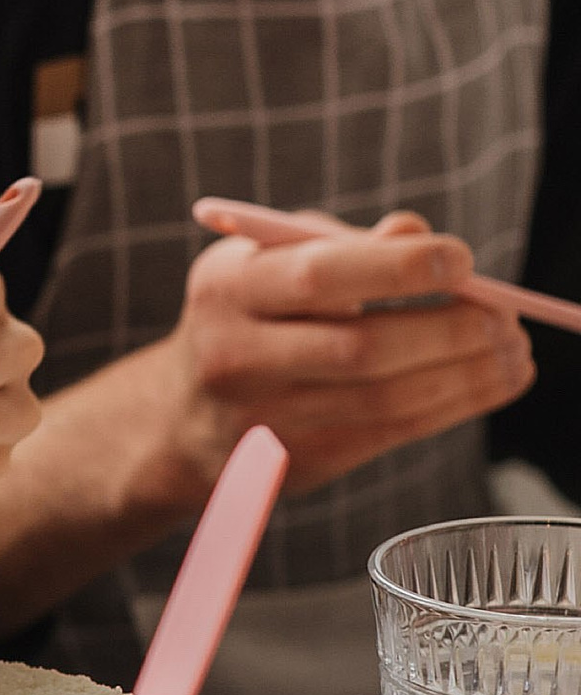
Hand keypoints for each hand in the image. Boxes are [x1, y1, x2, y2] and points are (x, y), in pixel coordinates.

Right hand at [153, 206, 531, 498]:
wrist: (179, 416)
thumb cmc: (244, 315)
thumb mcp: (267, 261)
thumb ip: (341, 246)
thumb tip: (416, 234)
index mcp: (228, 290)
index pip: (319, 277)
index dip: (398, 269)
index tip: (462, 260)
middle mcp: (239, 357)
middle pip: (362, 349)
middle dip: (449, 331)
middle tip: (505, 315)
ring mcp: (270, 418)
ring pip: (387, 398)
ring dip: (467, 375)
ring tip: (513, 350)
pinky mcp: (304, 460)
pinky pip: (395, 433)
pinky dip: (456, 406)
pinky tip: (494, 381)